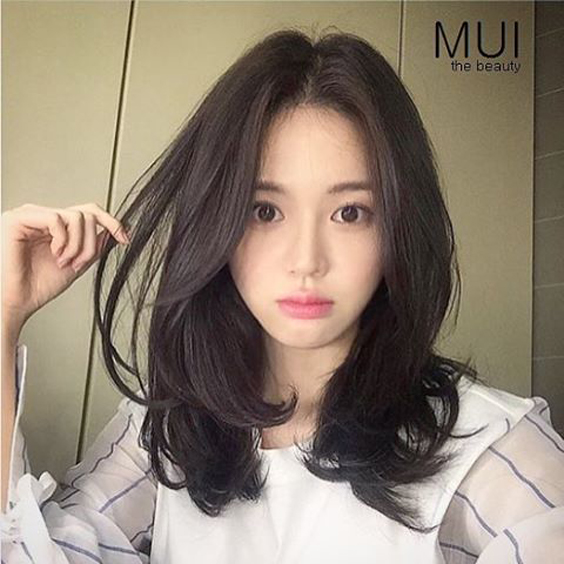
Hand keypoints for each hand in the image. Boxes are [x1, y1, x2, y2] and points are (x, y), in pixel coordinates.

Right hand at [1, 202, 128, 330]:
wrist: (17, 302)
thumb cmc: (38, 286)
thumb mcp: (77, 264)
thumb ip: (93, 247)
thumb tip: (112, 232)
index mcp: (56, 226)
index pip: (89, 212)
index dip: (112, 222)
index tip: (125, 238)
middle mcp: (43, 216)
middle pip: (87, 214)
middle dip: (91, 243)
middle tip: (79, 263)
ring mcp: (30, 215)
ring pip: (76, 217)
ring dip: (77, 246)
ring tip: (65, 262)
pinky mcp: (18, 219)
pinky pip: (56, 218)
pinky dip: (63, 241)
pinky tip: (54, 255)